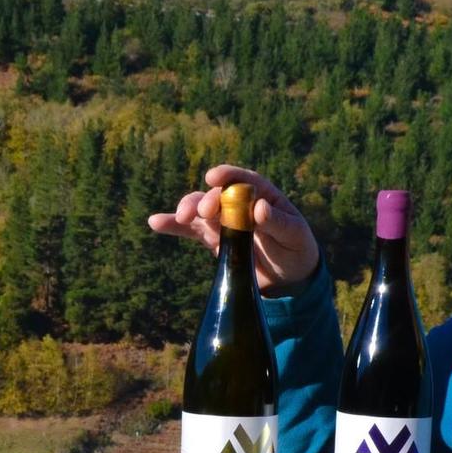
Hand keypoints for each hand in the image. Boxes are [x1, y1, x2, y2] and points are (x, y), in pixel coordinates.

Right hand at [146, 164, 320, 294]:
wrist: (288, 277)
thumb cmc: (296, 249)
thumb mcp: (294, 236)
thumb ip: (278, 223)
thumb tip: (259, 209)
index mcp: (262, 195)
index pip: (243, 180)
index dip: (227, 175)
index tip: (213, 177)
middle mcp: (239, 204)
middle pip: (217, 195)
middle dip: (206, 199)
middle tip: (202, 211)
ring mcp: (224, 221)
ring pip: (201, 210)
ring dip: (188, 210)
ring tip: (182, 218)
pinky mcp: (213, 239)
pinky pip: (191, 231)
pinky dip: (173, 227)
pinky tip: (155, 222)